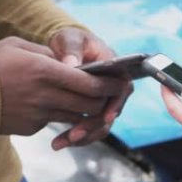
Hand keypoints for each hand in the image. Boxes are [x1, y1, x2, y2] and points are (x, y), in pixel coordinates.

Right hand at [0, 37, 124, 135]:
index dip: (108, 84)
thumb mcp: (18, 46)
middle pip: (88, 104)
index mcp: (44, 72)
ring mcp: (38, 115)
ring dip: (85, 110)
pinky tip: (52, 104)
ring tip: (87, 100)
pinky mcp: (30, 128)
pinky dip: (60, 114)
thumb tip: (69, 63)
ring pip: (75, 116)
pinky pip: (54, 121)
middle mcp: (45, 96)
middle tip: (108, 93)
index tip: (118, 81)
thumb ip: (47, 54)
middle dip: (102, 99)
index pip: (89, 82)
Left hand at [48, 28, 132, 149]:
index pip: (123, 88)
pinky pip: (89, 127)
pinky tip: (58, 142)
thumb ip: (71, 49)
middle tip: (75, 135)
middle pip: (112, 112)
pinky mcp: (89, 109)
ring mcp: (102, 100)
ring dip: (84, 136)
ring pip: (101, 124)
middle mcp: (111, 86)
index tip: (107, 117)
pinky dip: (75, 136)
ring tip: (62, 142)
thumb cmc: (71, 40)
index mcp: (114, 67)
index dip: (116, 104)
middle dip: (94, 126)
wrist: (63, 49)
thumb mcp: (70, 38)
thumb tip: (71, 65)